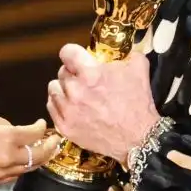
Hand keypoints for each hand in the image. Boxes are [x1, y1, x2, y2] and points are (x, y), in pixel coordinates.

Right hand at [0, 104, 59, 187]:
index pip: (34, 134)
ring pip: (27, 169)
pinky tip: (18, 162)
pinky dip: (19, 169)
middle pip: (39, 156)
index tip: (42, 123)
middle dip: (49, 147)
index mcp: (6, 138)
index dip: (41, 127)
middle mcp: (6, 160)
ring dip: (36, 160)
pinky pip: (11, 176)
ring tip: (40, 151)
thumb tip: (9, 128)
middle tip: (54, 141)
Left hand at [47, 45, 161, 162]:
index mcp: (91, 74)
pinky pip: (52, 107)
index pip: (67, 52)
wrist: (138, 138)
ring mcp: (68, 110)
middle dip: (73, 72)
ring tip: (75, 92)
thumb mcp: (139, 69)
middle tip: (84, 79)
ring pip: (54, 88)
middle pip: (62, 71)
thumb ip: (127, 54)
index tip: (76, 57)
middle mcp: (75, 91)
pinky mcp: (65, 127)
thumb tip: (122, 51)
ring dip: (63, 88)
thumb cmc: (138, 104)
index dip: (72, 53)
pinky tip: (71, 105)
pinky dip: (60, 104)